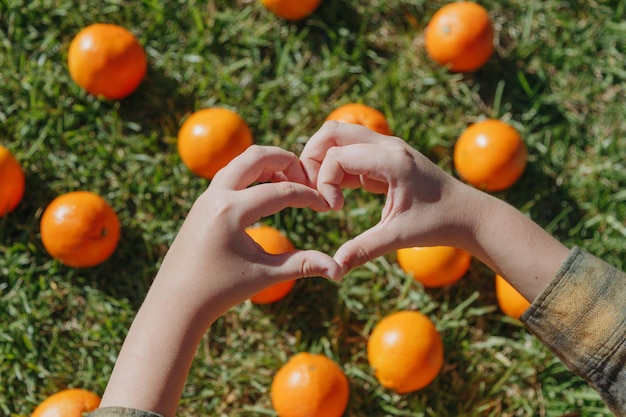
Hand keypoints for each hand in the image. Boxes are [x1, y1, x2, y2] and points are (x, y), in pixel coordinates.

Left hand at [100, 145, 342, 416]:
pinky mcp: (202, 204)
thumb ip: (303, 264)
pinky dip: (253, 176)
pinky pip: (231, 176)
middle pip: (256, 157)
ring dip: (268, 166)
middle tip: (308, 178)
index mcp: (232, 211)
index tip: (328, 205)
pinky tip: (268, 193)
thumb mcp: (265, 275)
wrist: (175, 304)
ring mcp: (206, 198)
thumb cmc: (220, 292)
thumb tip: (339, 269)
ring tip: (291, 183)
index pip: (281, 191)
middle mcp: (216, 196)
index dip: (309, 196)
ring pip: (241, 163)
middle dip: (287, 161)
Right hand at [300, 121, 478, 271]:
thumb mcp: (399, 237)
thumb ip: (364, 249)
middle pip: (333, 131)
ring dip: (325, 161)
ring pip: (341, 137)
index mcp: (391, 160)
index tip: (332, 210)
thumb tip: (334, 269)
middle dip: (313, 158)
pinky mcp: (387, 156)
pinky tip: (339, 194)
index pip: (337, 156)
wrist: (467, 214)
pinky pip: (353, 151)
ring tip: (324, 193)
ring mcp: (388, 147)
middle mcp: (388, 145)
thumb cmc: (438, 223)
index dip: (324, 182)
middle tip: (312, 189)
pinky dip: (338, 168)